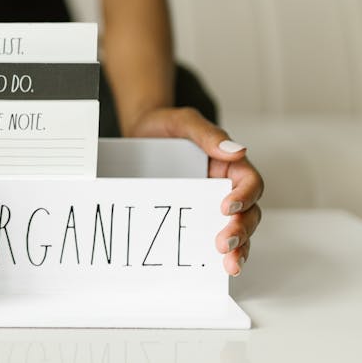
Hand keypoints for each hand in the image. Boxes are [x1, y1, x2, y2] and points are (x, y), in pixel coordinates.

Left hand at [129, 107, 263, 275]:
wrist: (140, 134)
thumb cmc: (166, 125)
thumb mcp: (184, 122)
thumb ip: (207, 135)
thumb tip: (236, 150)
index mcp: (230, 164)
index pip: (250, 182)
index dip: (245, 196)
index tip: (226, 207)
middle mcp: (225, 186)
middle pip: (248, 212)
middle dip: (242, 230)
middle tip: (225, 244)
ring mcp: (211, 203)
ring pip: (237, 229)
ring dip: (239, 248)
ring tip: (229, 264)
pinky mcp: (194, 215)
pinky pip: (209, 234)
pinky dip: (215, 252)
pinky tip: (212, 266)